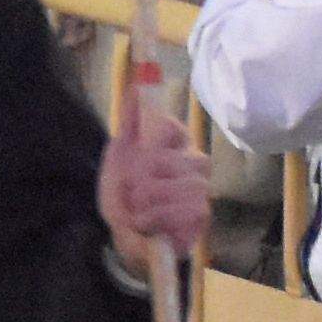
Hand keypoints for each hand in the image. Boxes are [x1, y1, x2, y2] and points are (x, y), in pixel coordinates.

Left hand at [93, 110, 205, 256]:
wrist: (123, 234)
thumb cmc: (125, 193)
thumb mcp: (119, 157)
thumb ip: (129, 123)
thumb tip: (135, 88)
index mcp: (173, 141)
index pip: (167, 127)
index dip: (149, 144)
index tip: (135, 157)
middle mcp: (192, 161)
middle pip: (177, 159)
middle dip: (145, 180)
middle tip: (131, 192)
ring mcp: (201, 188)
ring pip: (187, 185)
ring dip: (151, 202)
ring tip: (136, 211)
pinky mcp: (202, 214)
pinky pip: (189, 209)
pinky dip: (160, 217)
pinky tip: (147, 223)